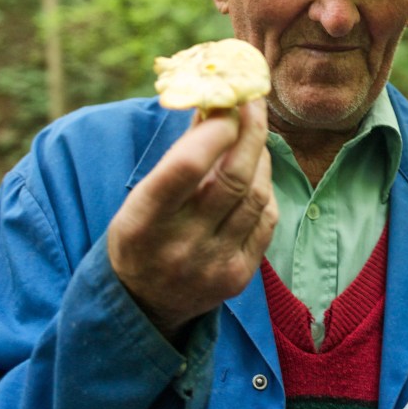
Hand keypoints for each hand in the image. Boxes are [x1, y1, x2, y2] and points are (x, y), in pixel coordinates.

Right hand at [107, 99, 277, 341]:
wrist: (144, 305)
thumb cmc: (141, 236)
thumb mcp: (142, 196)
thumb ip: (179, 155)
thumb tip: (214, 105)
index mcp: (144, 222)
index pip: (186, 167)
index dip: (214, 130)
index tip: (228, 104)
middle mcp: (180, 246)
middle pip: (232, 177)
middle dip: (250, 131)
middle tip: (254, 103)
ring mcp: (213, 265)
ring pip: (255, 195)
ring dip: (260, 157)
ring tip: (253, 137)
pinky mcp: (238, 277)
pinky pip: (266, 220)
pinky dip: (264, 189)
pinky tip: (256, 175)